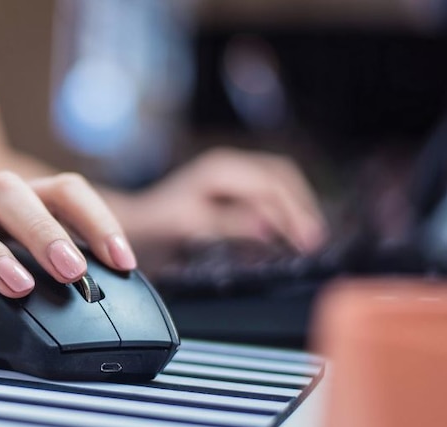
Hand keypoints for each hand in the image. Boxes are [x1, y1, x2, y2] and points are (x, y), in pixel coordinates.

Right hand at [0, 171, 136, 344]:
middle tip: (71, 270)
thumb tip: (103, 310)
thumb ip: (43, 275)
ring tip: (17, 289)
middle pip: (2, 189)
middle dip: (40, 228)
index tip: (121, 261)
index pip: (57, 189)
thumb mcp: (5, 265)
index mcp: (1, 200)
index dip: (94, 219)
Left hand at [116, 148, 326, 263]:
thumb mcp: (193, 227)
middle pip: (281, 178)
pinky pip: (267, 190)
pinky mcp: (231, 185)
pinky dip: (282, 208)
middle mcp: (228, 164)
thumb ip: (232, 225)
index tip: (306, 240)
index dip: (292, 213)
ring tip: (306, 237)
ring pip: (278, 182)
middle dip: (300, 208)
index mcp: (221, 169)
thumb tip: (269, 228)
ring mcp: (230, 172)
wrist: (132, 224)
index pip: (271, 187)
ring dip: (294, 207)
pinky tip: (287, 230)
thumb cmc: (156, 225)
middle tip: (313, 242)